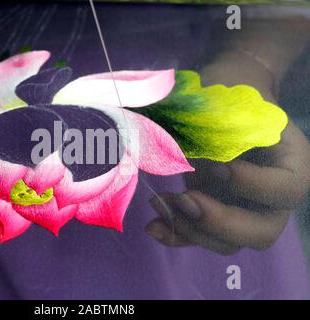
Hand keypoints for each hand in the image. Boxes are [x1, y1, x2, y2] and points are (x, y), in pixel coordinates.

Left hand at [146, 35, 309, 254]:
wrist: (218, 102)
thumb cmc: (228, 92)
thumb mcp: (223, 100)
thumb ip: (210, 126)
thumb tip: (174, 151)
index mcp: (291, 164)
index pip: (285, 189)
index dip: (250, 184)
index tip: (215, 164)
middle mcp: (271, 196)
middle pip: (261, 232)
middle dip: (219, 222)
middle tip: (185, 198)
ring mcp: (243, 210)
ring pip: (227, 244)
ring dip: (190, 229)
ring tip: (158, 202)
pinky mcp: (214, 215)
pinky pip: (201, 238)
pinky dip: (177, 235)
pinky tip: (153, 227)